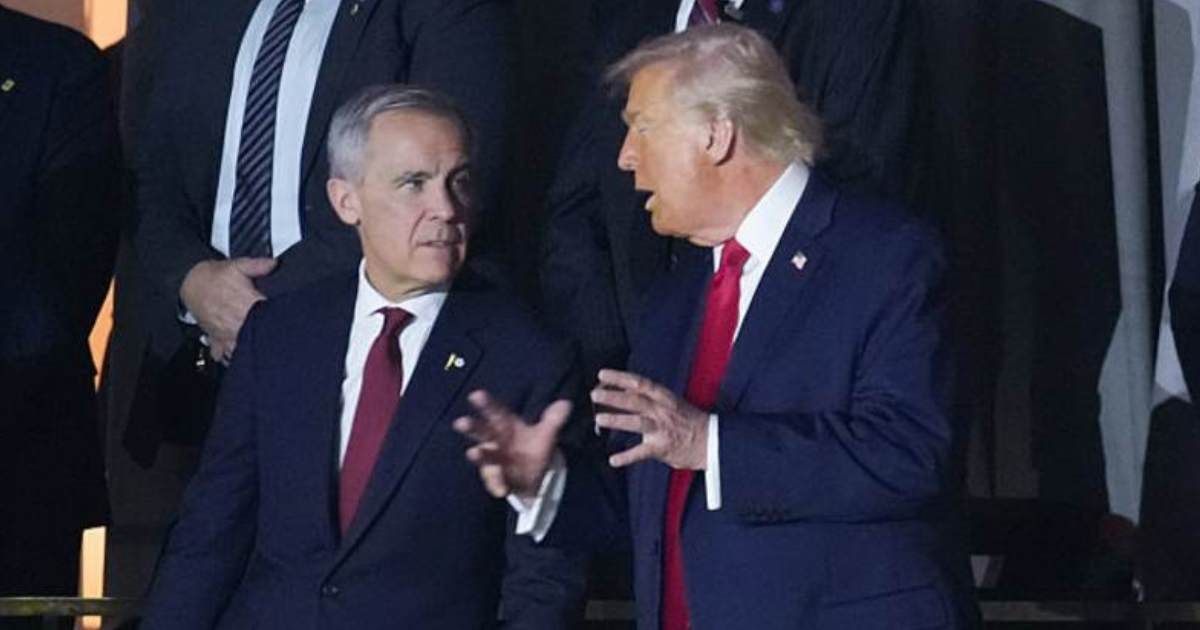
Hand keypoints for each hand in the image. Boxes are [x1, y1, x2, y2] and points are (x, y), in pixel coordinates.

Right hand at [180, 258, 275, 360]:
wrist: (189, 284)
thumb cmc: (213, 277)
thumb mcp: (237, 265)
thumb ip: (258, 265)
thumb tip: (274, 264)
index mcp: (248, 305)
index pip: (269, 318)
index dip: (280, 321)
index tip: (285, 322)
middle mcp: (238, 322)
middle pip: (258, 338)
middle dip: (267, 339)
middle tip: (275, 340)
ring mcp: (226, 333)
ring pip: (241, 350)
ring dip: (248, 350)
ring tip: (258, 351)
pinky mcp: (216, 339)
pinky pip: (223, 354)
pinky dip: (229, 358)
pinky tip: (236, 358)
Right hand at [453, 390, 569, 497]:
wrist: (538, 476)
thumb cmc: (534, 448)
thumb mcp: (546, 433)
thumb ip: (553, 419)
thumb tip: (566, 404)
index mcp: (505, 424)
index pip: (494, 411)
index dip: (485, 403)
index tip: (476, 395)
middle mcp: (496, 440)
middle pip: (481, 431)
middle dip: (471, 427)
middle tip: (460, 423)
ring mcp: (495, 460)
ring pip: (483, 456)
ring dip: (479, 455)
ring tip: (473, 453)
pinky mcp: (498, 478)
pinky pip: (495, 480)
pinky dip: (497, 484)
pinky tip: (501, 489)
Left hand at [592, 369, 707, 469]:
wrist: (712, 441)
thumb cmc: (689, 421)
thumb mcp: (670, 402)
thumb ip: (648, 398)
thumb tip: (623, 390)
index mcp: (664, 397)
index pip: (639, 383)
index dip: (620, 377)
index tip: (603, 374)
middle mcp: (662, 410)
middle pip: (634, 400)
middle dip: (613, 396)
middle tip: (594, 394)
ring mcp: (662, 429)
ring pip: (636, 422)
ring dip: (617, 420)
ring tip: (599, 419)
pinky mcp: (662, 448)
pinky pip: (641, 453)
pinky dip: (626, 457)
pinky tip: (613, 460)